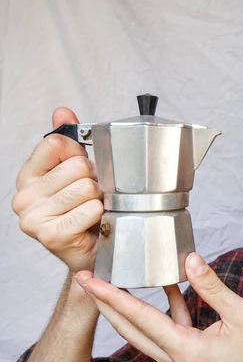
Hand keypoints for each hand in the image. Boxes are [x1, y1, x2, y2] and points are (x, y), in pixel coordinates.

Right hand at [12, 108, 103, 271]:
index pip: (56, 143)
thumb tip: (61, 111)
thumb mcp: (76, 171)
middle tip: (91, 196)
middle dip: (94, 179)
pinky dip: (99, 214)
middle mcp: (24, 197)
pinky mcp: (50, 236)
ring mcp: (33, 219)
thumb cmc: (85, 209)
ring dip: (99, 198)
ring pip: (86, 188)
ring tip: (93, 209)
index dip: (79, 153)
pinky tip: (94, 222)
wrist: (92, 250)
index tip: (82, 169)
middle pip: (77, 166)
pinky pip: (90, 210)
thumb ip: (69, 141)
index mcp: (28, 176)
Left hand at [75, 253, 242, 361]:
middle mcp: (176, 359)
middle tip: (86, 280)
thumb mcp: (241, 314)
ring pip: (142, 331)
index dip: (112, 296)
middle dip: (105, 303)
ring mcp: (180, 360)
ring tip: (114, 284)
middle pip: (129, 328)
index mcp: (186, 349)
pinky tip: (168, 287)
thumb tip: (191, 260)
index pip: (140, 318)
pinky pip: (166, 330)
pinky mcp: (188, 356)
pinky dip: (161, 309)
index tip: (91, 281)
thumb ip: (212, 287)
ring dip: (126, 307)